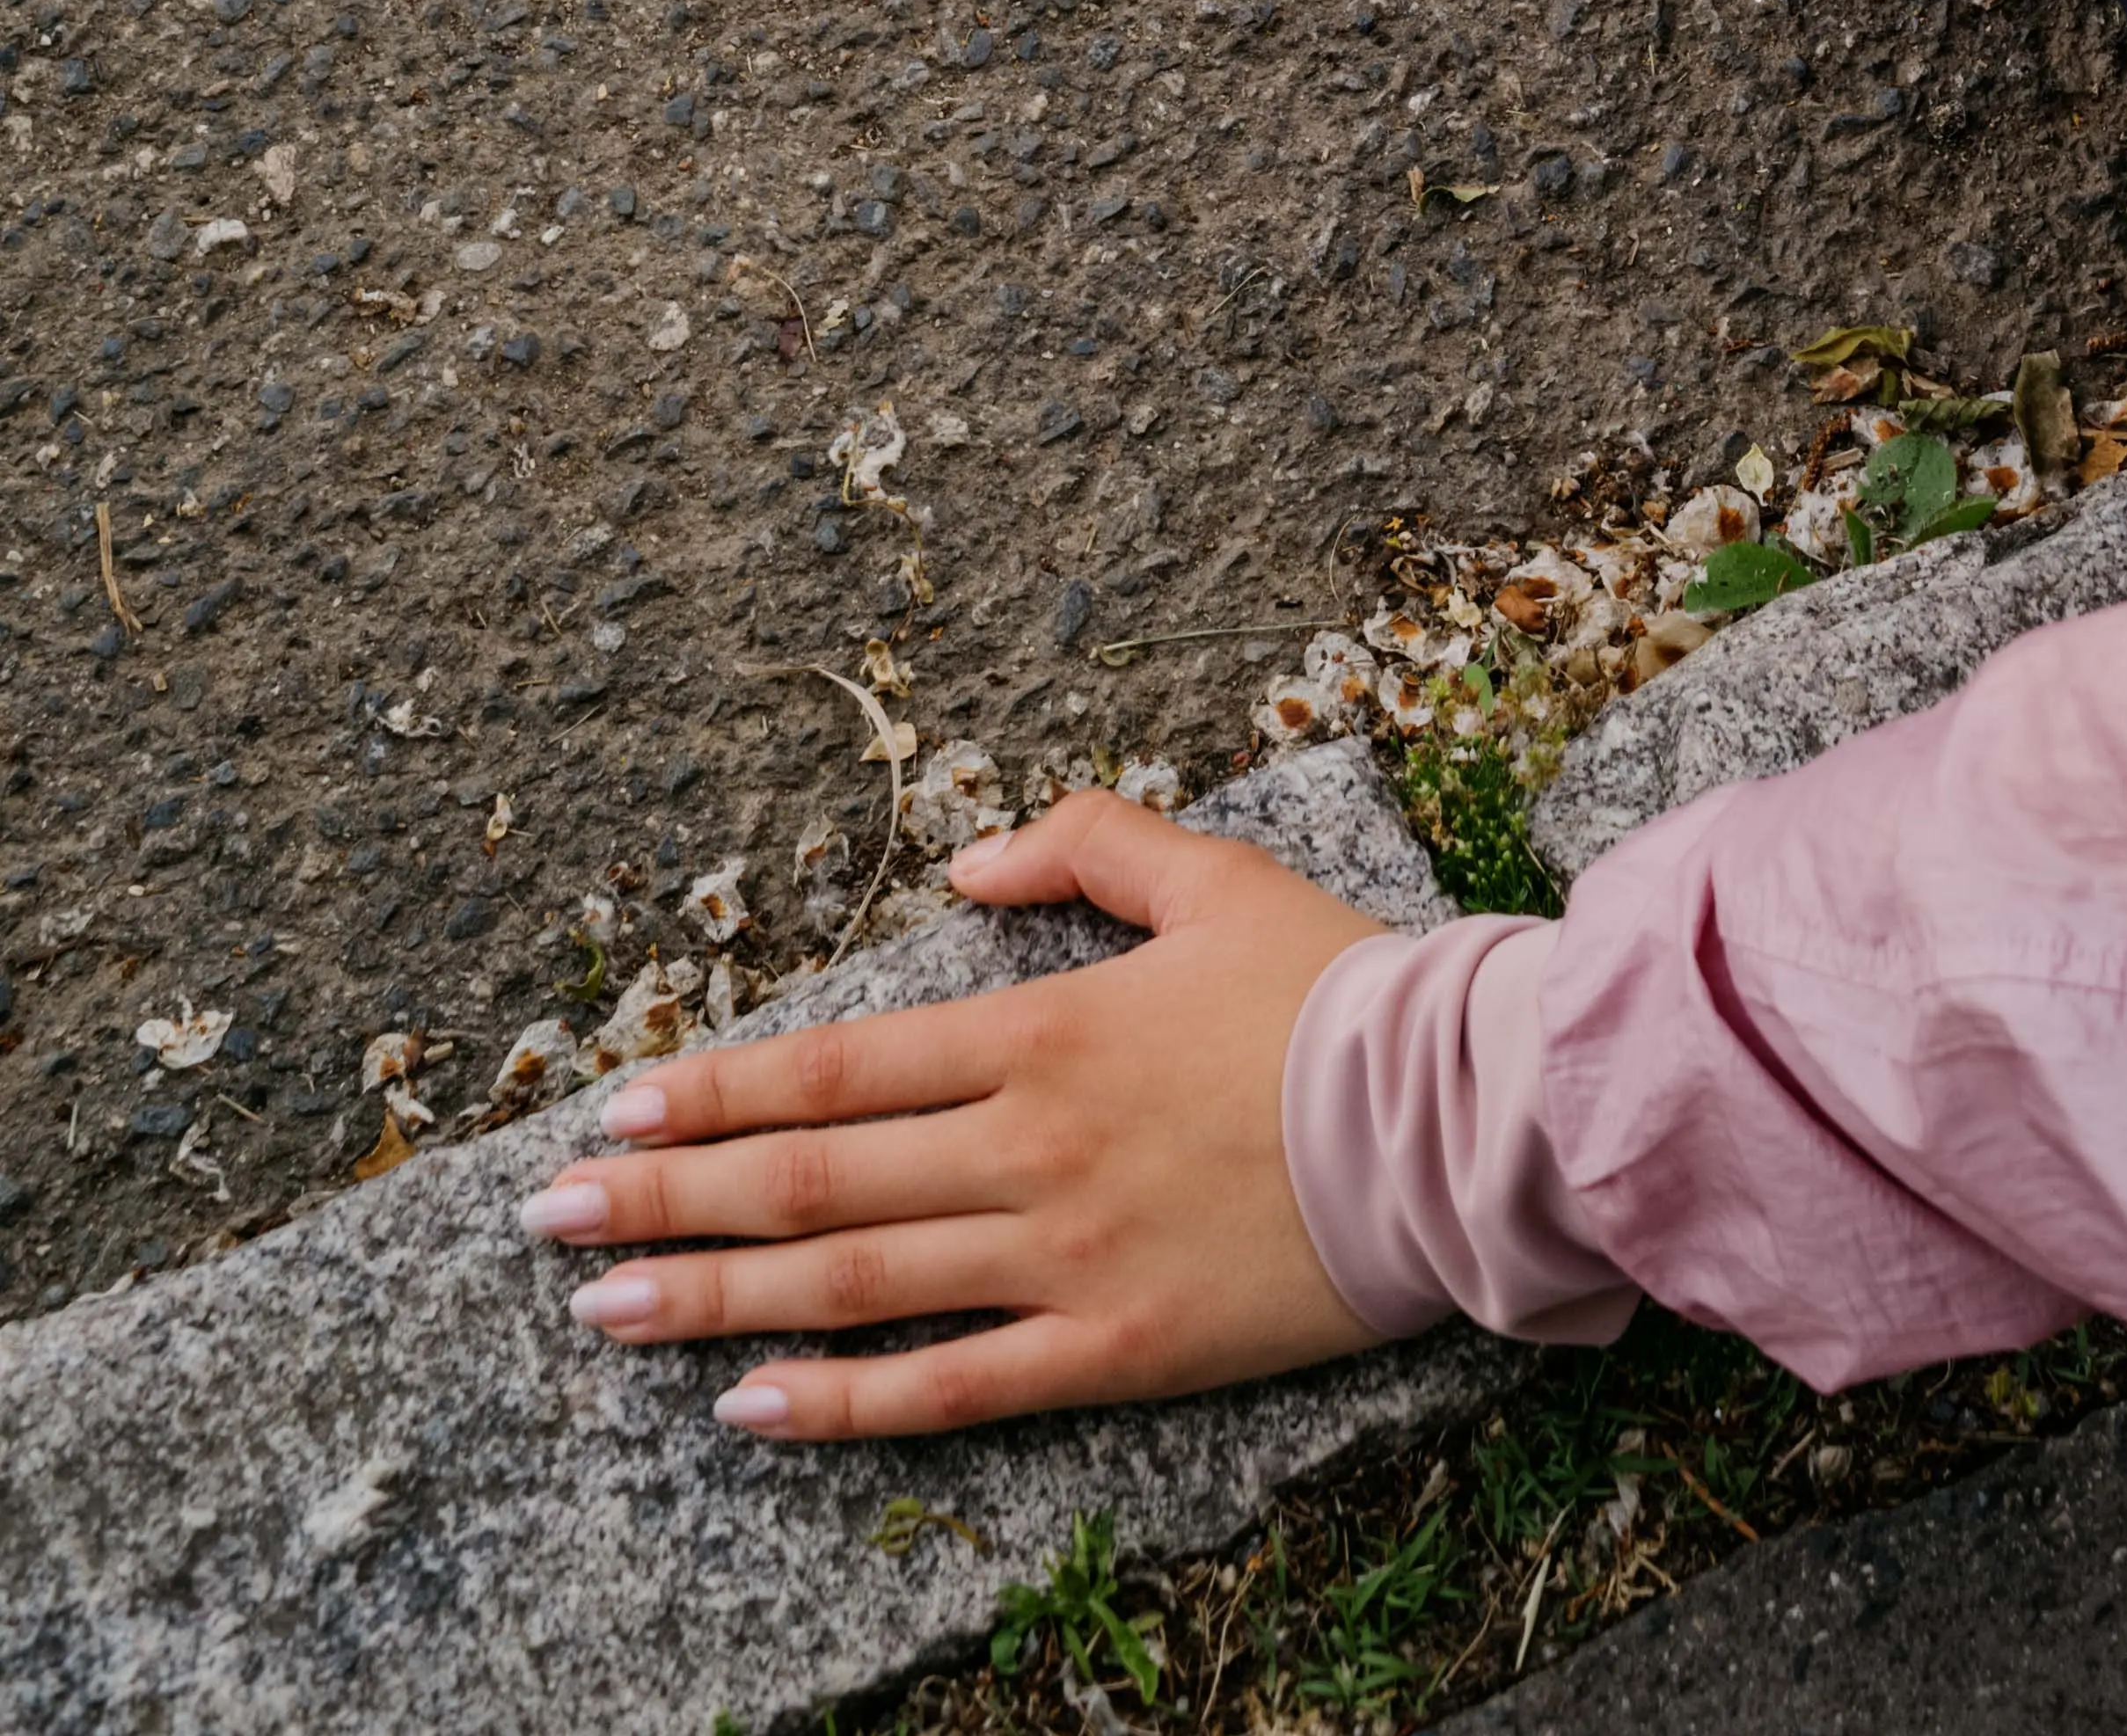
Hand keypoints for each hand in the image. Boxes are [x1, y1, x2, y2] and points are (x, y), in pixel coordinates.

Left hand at [515, 795, 1388, 1440]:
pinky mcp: (1114, 1350)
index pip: (833, 1067)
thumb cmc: (1336, 988)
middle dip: (662, 1195)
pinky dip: (843, 1404)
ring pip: (851, 1285)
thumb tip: (963, 870)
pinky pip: (952, 1390)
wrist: (1453, 1116)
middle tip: (544, 1218)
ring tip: (603, 1307)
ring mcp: (1061, 1258)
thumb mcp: (1210, 874)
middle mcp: (1026, 1147)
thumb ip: (1083, 843)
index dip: (713, 1088)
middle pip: (807, 1180)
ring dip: (712, 1296)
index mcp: (1041, 1031)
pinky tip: (750, 1411)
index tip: (613, 1105)